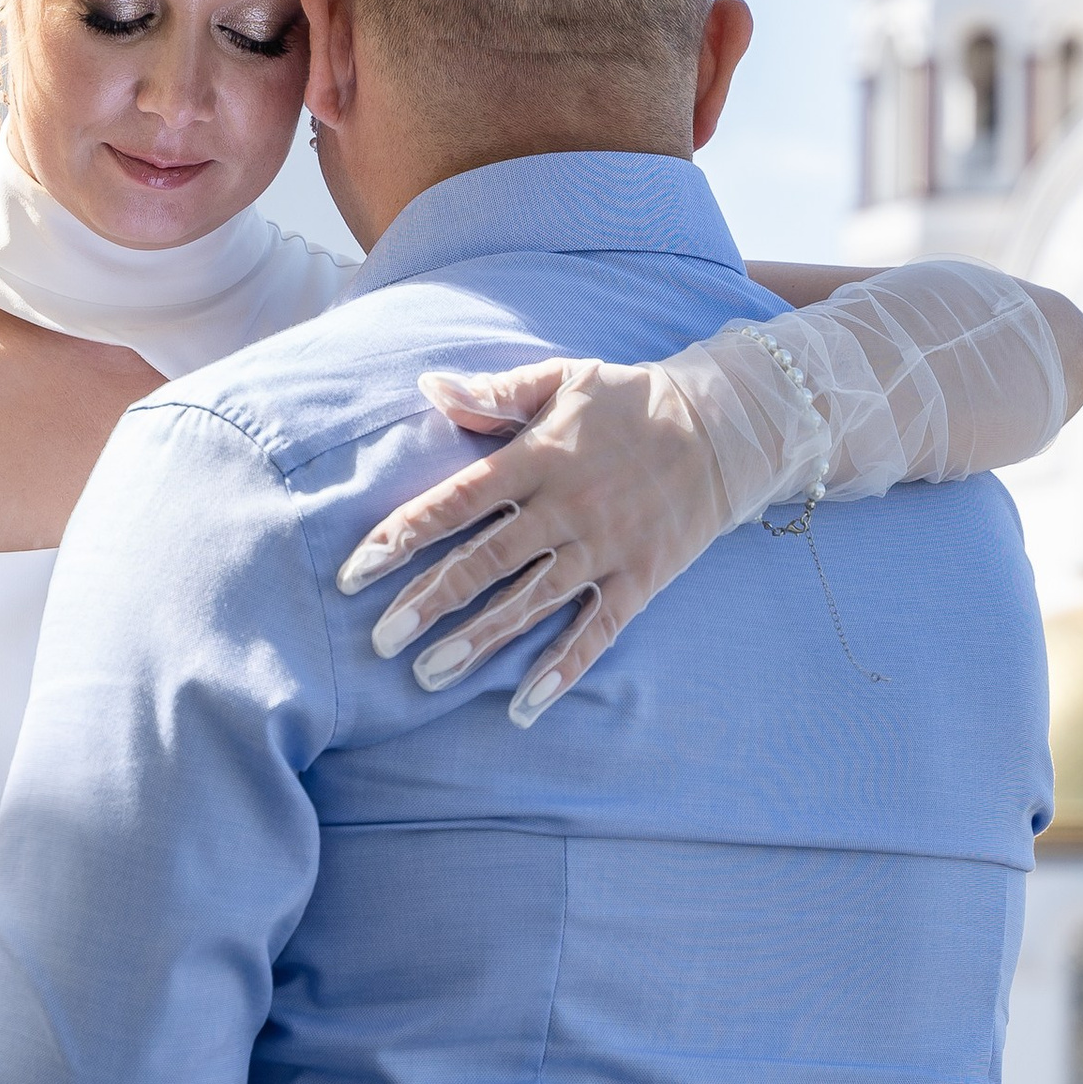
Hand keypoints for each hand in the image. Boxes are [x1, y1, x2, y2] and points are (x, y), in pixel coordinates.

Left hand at [335, 359, 730, 724]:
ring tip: (429, 674)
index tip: (357, 571)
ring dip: (481, 640)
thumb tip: (428, 387)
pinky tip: (525, 705)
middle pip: (487, 560)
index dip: (406, 534)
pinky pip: (599, 630)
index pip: (460, 500)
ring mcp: (607, 547)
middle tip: (381, 640)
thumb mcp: (562, 378)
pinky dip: (564, 668)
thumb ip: (495, 395)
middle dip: (429, 601)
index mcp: (540, 456)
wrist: (725, 428)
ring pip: (533, 600)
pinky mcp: (641, 578)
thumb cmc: (627, 401)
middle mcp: (568, 506)